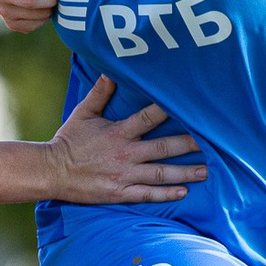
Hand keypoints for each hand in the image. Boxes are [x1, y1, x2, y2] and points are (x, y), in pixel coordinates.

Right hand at [44, 77, 206, 203]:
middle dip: (190, 144)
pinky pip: (148, 195)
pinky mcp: (121, 193)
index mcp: (119, 132)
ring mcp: (125, 175)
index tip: (191, 105)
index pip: (149, 117)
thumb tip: (112, 70)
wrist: (52, 171)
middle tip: (213, 142)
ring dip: (186, 172)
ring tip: (206, 170)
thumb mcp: (84, 113)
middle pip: (165, 147)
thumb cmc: (68, 141)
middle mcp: (126, 154)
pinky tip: (184, 192)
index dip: (169, 110)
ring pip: (162, 173)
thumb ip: (100, 93)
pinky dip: (166, 194)